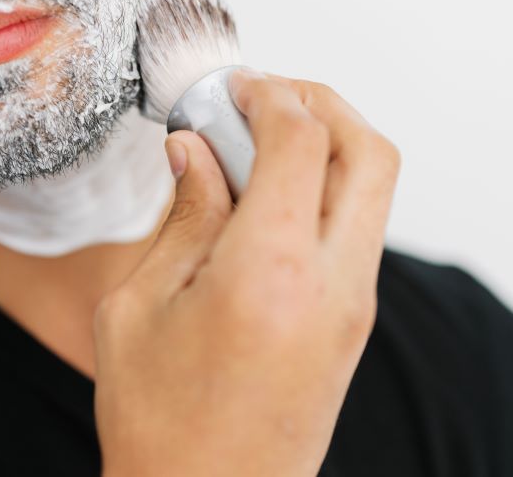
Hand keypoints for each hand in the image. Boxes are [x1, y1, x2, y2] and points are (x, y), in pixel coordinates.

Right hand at [93, 70, 400, 476]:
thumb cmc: (159, 423)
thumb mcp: (139, 307)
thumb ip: (182, 215)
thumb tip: (195, 148)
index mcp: (270, 272)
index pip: (302, 138)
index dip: (267, 94)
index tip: (231, 88)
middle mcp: (332, 284)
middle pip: (369, 150)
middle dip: (320, 103)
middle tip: (262, 100)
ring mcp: (354, 307)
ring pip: (373, 188)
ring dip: (328, 146)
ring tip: (258, 147)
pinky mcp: (354, 324)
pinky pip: (357, 228)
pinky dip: (325, 190)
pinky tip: (267, 199)